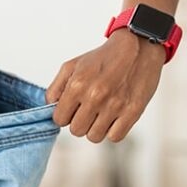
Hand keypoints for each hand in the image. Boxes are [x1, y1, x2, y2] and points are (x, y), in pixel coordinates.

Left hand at [44, 28, 165, 142]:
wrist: (136, 48)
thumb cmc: (103, 58)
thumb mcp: (72, 65)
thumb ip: (56, 88)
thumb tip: (50, 108)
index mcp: (77, 84)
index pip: (59, 119)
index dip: (64, 115)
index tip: (71, 109)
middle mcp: (95, 96)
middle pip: (76, 130)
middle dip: (79, 121)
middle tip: (87, 110)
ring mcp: (114, 106)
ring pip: (94, 137)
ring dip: (95, 127)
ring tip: (100, 113)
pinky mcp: (132, 113)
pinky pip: (114, 137)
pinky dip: (112, 130)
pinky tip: (113, 117)